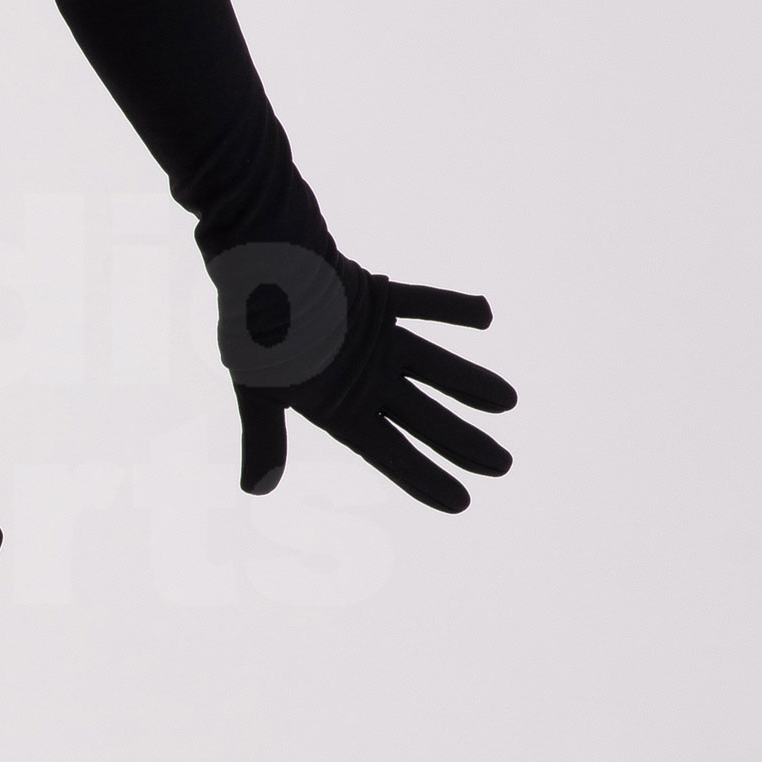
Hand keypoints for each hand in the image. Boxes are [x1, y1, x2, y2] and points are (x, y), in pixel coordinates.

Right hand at [207, 243, 515, 512]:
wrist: (252, 258)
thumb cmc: (251, 326)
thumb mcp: (256, 390)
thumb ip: (263, 437)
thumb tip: (253, 491)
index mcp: (336, 407)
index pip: (388, 452)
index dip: (424, 478)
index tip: (463, 503)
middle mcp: (361, 378)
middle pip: (422, 418)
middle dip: (462, 441)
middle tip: (503, 465)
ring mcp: (373, 340)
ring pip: (433, 367)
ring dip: (470, 382)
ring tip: (509, 402)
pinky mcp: (377, 298)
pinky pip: (422, 304)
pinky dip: (453, 306)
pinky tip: (486, 315)